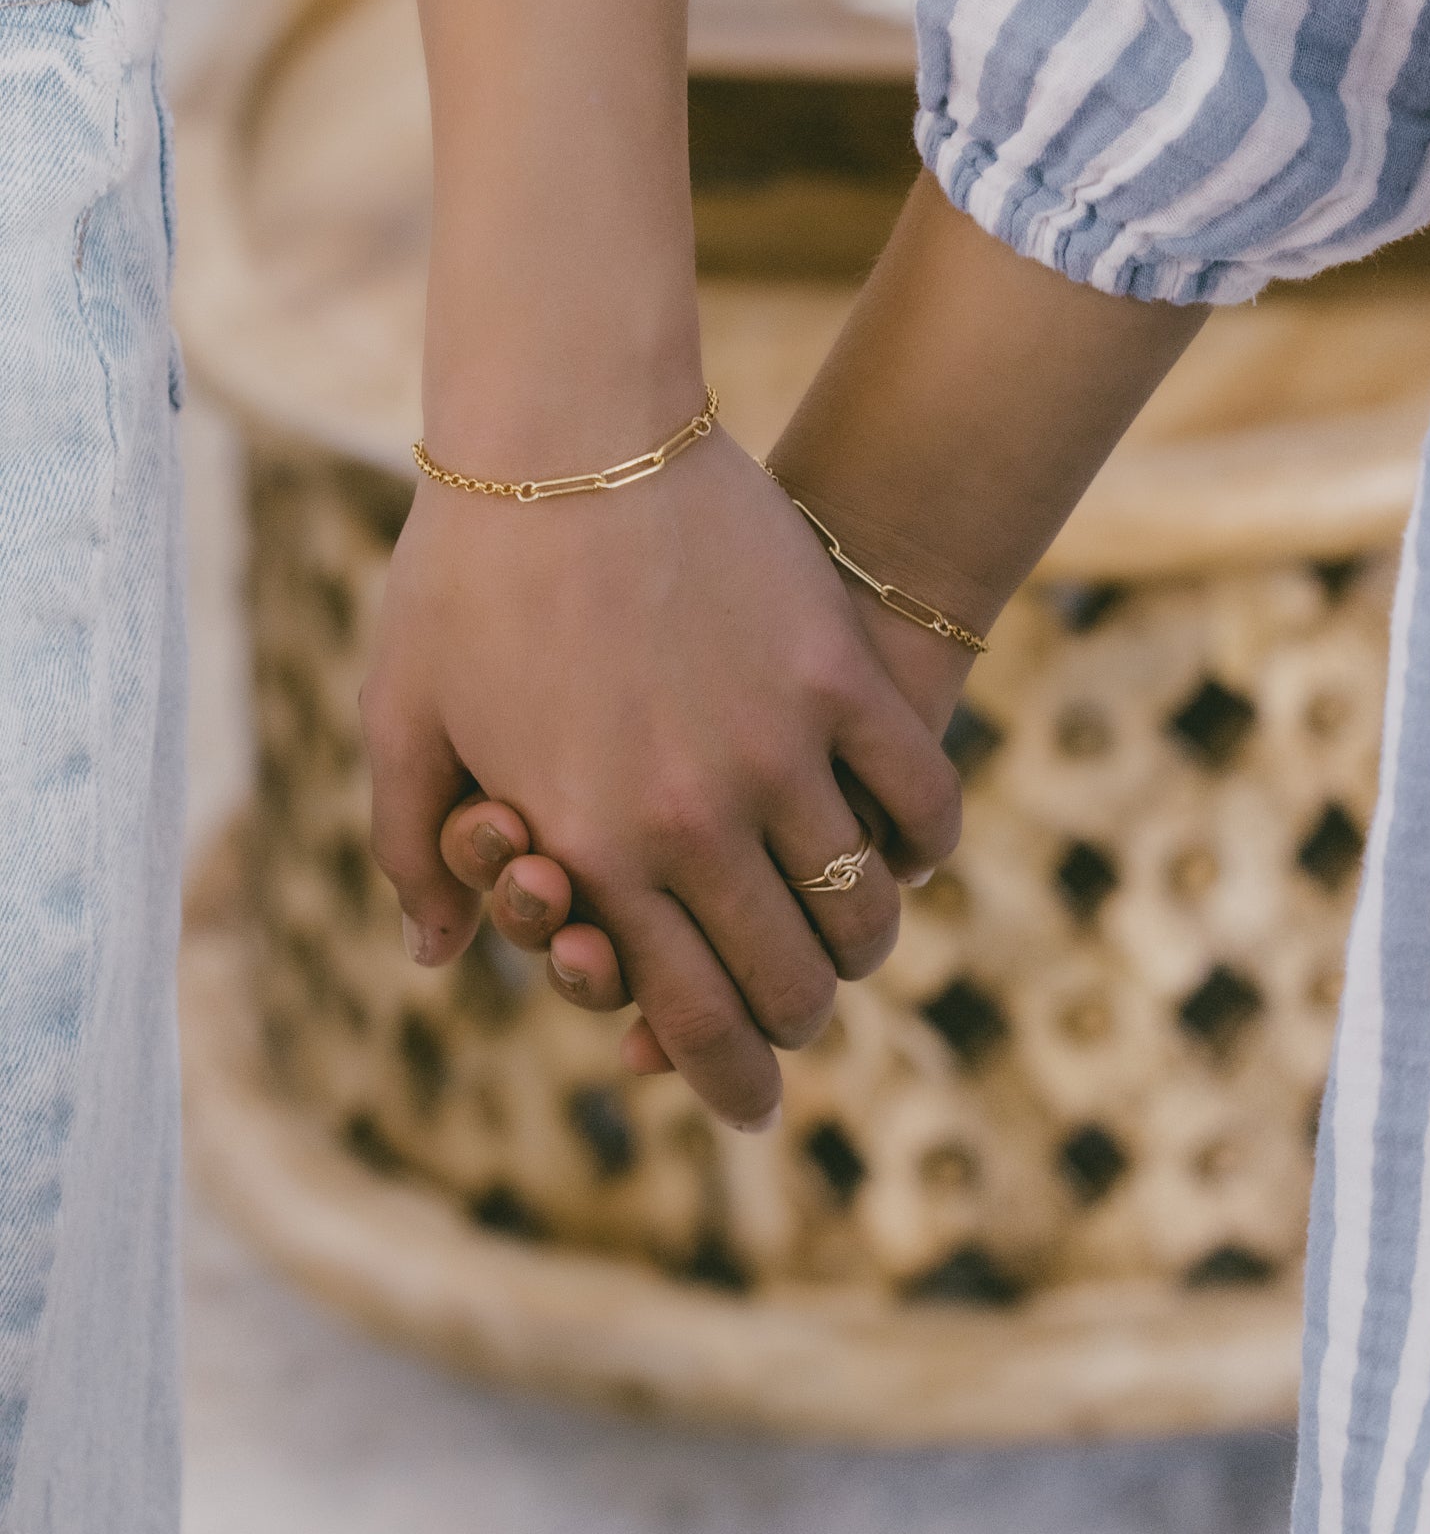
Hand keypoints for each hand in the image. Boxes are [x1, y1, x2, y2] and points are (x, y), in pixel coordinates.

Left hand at [360, 416, 960, 1130]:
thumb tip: (433, 958)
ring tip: (852, 932)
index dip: (727, 1082)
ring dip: (863, 942)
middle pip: (787, 983)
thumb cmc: (465, 570)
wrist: (565, 428)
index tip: (752, 1105)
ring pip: (862, 908)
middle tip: (799, 1018)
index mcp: (590, 846)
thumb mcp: (402, 713)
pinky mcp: (836, 673)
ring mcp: (776, 747)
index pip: (685, 1017)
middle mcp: (691, 821)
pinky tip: (905, 843)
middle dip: (796, 1026)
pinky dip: (923, 843)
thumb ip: (411, 848)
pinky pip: (920, 797)